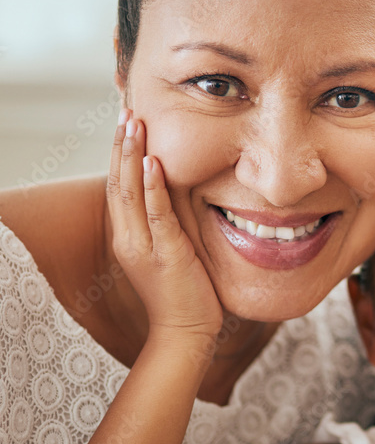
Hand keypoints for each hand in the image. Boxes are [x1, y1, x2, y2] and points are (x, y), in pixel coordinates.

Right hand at [106, 109, 222, 349]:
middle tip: (126, 110)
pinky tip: (153, 164)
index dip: (120, 154)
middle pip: (118, 182)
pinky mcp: (165, 255)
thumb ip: (170, 225)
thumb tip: (181, 195)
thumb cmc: (186, 293)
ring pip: (131, 193)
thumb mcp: (173, 251)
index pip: (119, 187)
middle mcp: (130, 238)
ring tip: (135, 123)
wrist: (186, 332)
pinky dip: (153, 188)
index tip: (127, 123)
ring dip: (132, 155)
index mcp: (130, 237)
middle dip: (122, 145)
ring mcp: (144, 247)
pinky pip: (156, 216)